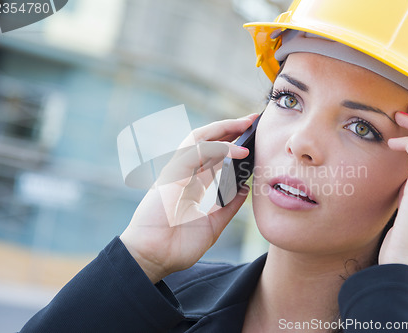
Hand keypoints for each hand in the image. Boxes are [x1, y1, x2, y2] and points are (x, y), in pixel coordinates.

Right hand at [120, 113, 259, 282]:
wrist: (155, 259)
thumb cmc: (177, 246)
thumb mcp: (212, 225)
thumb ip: (228, 207)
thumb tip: (245, 189)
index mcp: (190, 184)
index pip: (212, 155)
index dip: (230, 144)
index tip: (252, 139)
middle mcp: (182, 174)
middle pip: (206, 141)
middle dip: (229, 128)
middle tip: (252, 120)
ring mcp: (176, 172)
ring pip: (199, 138)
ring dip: (224, 128)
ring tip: (247, 123)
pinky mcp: (172, 174)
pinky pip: (197, 152)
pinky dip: (219, 147)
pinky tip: (239, 150)